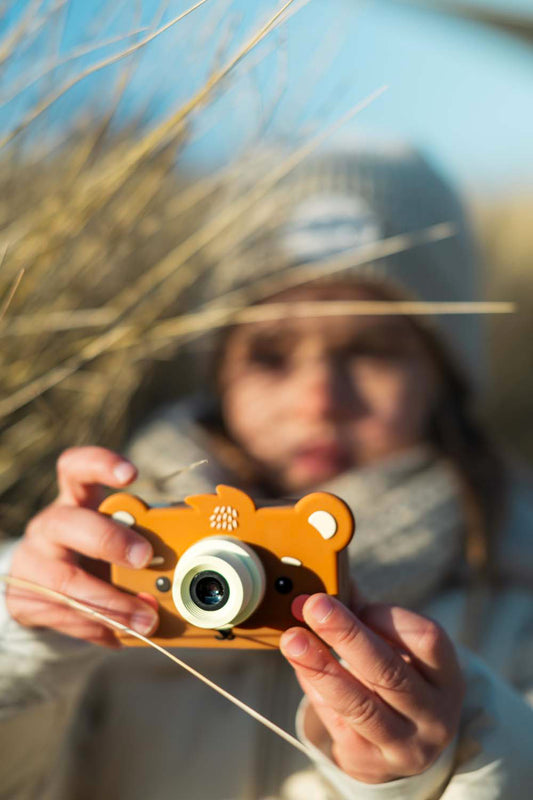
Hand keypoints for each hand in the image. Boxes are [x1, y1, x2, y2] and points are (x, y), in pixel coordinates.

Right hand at [6, 447, 158, 647]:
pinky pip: (63, 616)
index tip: (131, 474)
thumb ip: (141, 538)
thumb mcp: (113, 534)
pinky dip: (97, 629)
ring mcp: (34, 562)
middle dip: (109, 541)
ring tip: (146, 619)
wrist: (43, 585)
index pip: (76, 468)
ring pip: (66, 582)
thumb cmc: (93, 552)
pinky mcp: (25, 599)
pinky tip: (120, 637)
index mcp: (74, 499)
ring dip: (111, 604)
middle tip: (145, 557)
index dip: (100, 465)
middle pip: (69, 524)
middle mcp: (50, 525)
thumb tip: (187, 559)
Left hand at [280, 593, 463, 783]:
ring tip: (292, 639)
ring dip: (321, 668)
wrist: (406, 745)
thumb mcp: (400, 650)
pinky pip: (337, 723)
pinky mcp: (371, 763)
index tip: (354, 602)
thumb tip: (330, 580)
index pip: (426, 641)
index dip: (387, 618)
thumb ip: (366, 615)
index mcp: (447, 676)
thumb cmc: (398, 677)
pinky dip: (315, 690)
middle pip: (389, 673)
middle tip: (313, 606)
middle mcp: (434, 715)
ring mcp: (405, 745)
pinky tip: (300, 666)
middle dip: (347, 636)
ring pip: (360, 704)